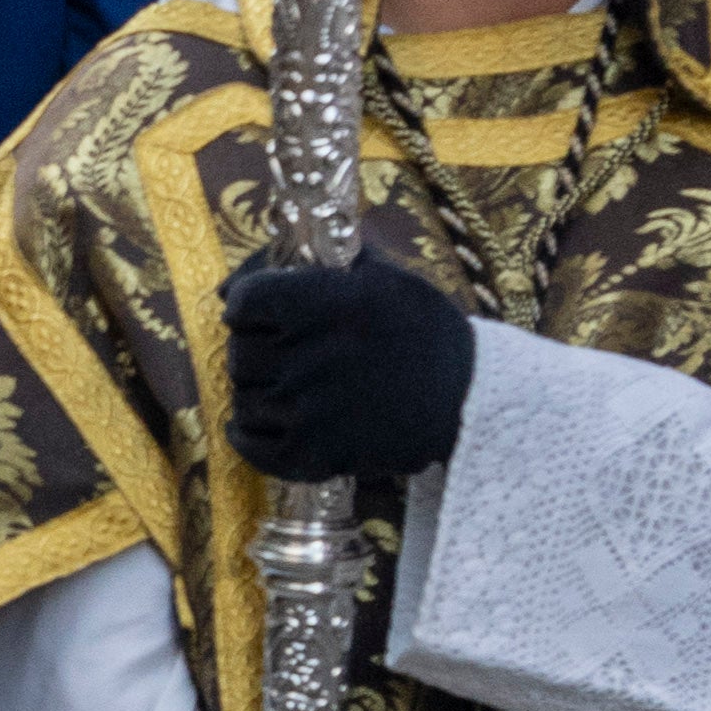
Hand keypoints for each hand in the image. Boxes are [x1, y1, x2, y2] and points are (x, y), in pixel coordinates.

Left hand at [221, 241, 476, 492]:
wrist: (470, 398)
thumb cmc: (427, 330)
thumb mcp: (385, 277)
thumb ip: (329, 260)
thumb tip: (267, 257)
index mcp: (322, 304)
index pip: (244, 302)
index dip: (246, 305)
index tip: (258, 311)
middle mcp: (308, 356)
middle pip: (239, 355)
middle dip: (254, 351)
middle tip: (280, 353)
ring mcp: (309, 409)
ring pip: (244, 401)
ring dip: (257, 394)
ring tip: (284, 389)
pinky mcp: (317, 454)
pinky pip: (254, 449)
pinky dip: (247, 438)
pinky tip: (257, 427)